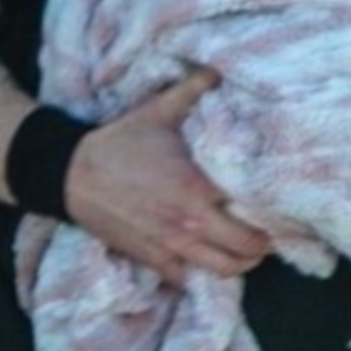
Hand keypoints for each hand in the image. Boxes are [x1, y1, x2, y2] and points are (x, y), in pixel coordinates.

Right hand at [65, 69, 270, 286]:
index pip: (252, 210)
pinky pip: (186, 280)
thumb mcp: (156, 111)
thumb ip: (193, 91)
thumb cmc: (117, 144)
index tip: (280, 208)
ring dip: (239, 264)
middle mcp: (189, 222)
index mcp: (197, 187)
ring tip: (244, 251)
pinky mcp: (150, 258)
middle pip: (245, 249)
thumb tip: (220, 70)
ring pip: (223, 270)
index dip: (272, 213)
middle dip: (262, 244)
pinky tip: (204, 259)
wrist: (71, 174)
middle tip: (267, 233)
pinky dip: (200, 274)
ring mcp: (170, 245)